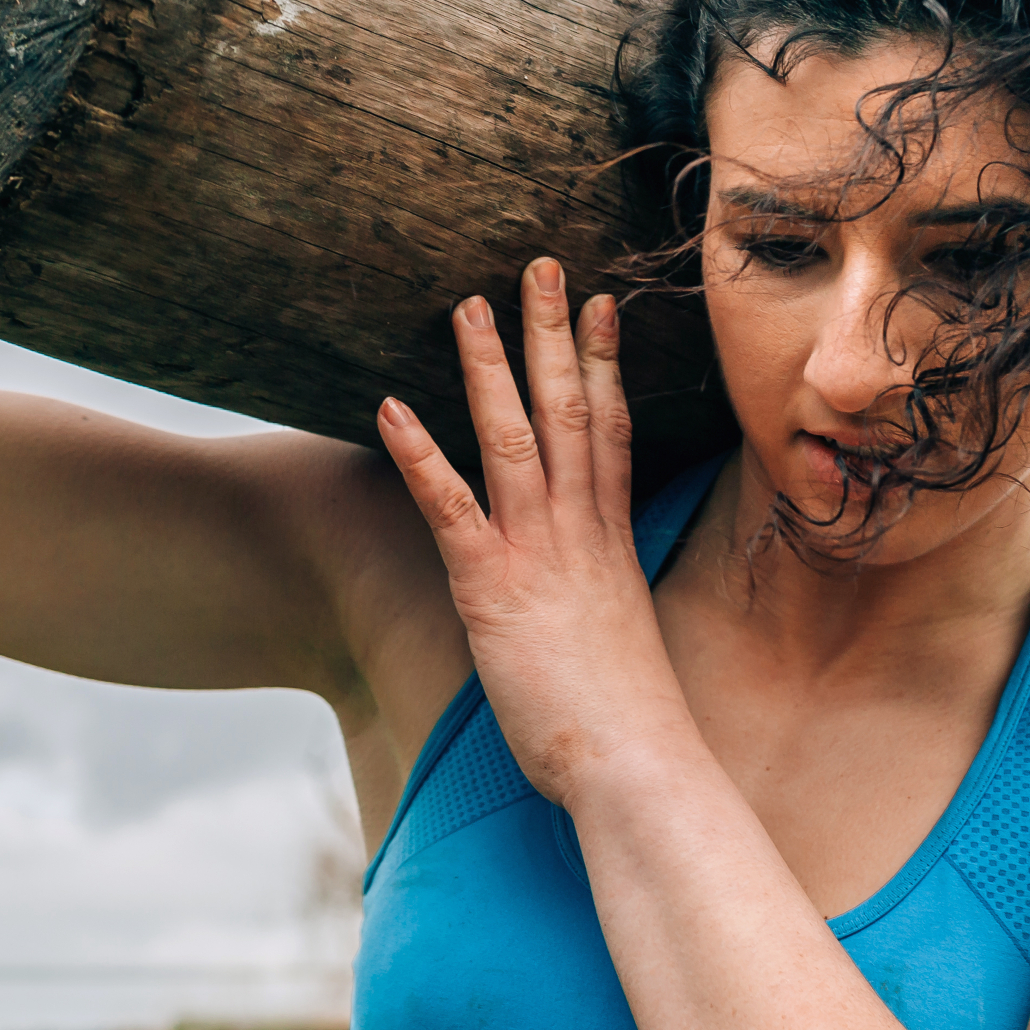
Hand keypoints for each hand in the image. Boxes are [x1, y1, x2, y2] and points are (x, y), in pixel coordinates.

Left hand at [375, 260, 690, 805]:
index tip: (602, 307)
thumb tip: (597, 615)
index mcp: (611, 544)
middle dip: (554, 334)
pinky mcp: (492, 588)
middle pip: (569, 411)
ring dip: (490, 366)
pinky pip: (451, 505)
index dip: (605, 364)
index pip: (611, 432)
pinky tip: (390, 407)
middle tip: (541, 265)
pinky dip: (420, 453)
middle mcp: (580, 534)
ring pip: (514, 436)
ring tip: (468, 303)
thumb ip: (603, 611)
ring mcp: (539, 554)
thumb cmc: (631, 728)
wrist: (639, 764)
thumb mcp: (623, 648)